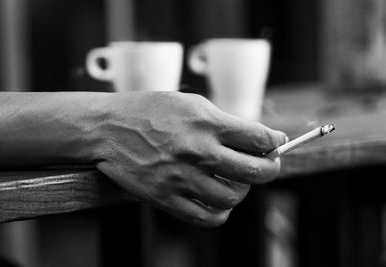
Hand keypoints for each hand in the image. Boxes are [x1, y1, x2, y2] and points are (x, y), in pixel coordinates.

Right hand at [94, 92, 286, 225]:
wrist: (108, 128)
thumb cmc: (148, 110)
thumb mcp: (189, 103)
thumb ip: (224, 121)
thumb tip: (257, 137)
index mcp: (206, 123)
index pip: (259, 137)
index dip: (275, 141)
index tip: (277, 143)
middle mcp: (198, 151)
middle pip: (254, 171)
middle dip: (271, 168)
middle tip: (268, 164)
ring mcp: (182, 178)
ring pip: (233, 197)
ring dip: (242, 189)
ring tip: (235, 179)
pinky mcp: (167, 198)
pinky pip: (207, 217)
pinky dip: (220, 212)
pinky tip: (217, 199)